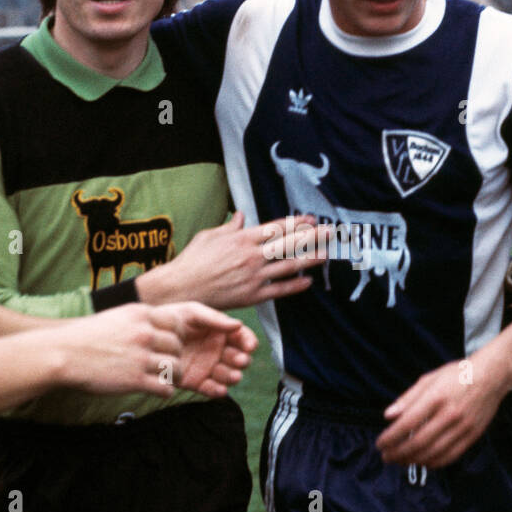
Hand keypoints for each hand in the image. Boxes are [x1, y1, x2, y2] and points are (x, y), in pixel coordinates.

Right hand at [51, 302, 191, 397]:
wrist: (63, 355)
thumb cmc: (86, 337)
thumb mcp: (116, 318)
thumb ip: (139, 322)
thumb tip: (159, 329)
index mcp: (140, 314)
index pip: (176, 323)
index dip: (176, 335)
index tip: (169, 345)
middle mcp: (144, 333)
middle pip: (178, 346)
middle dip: (175, 357)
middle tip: (168, 366)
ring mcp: (141, 357)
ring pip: (177, 368)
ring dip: (173, 376)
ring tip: (166, 380)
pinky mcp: (135, 380)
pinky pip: (165, 388)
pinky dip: (165, 391)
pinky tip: (157, 391)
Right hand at [140, 212, 327, 308]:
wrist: (181, 289)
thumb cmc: (192, 261)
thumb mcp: (209, 236)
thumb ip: (229, 226)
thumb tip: (241, 216)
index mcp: (242, 239)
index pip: (276, 228)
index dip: (296, 223)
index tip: (311, 219)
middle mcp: (251, 256)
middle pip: (288, 244)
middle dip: (312, 237)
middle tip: (330, 232)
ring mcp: (253, 277)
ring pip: (288, 266)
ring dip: (310, 259)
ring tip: (326, 254)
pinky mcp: (252, 296)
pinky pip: (279, 290)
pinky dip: (294, 285)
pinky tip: (308, 281)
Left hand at [151, 302, 257, 397]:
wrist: (147, 337)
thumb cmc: (170, 319)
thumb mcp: (192, 312)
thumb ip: (214, 319)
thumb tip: (239, 325)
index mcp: (220, 333)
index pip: (242, 338)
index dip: (249, 341)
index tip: (249, 346)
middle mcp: (217, 351)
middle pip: (238, 358)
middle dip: (242, 360)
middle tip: (240, 361)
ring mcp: (208, 367)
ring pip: (228, 375)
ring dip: (233, 376)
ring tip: (232, 376)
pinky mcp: (196, 382)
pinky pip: (210, 389)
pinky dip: (217, 391)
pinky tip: (220, 389)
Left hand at [376, 355, 507, 468]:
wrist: (492, 376)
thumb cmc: (457, 375)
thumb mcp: (429, 379)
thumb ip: (407, 398)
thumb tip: (388, 416)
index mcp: (436, 396)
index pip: (407, 423)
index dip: (391, 437)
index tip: (380, 443)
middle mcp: (450, 414)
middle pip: (419, 442)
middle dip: (398, 453)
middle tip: (386, 457)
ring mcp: (463, 427)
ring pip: (434, 452)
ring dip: (413, 461)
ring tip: (400, 461)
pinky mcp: (473, 436)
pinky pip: (451, 456)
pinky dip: (434, 463)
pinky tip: (422, 462)